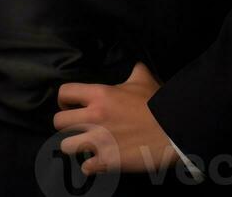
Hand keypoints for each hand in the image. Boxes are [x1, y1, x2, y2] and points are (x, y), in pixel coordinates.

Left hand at [53, 60, 179, 176]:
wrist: (172, 130)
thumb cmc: (156, 104)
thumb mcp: (142, 79)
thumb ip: (133, 69)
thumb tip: (135, 64)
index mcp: (99, 95)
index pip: (65, 92)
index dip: (64, 99)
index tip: (70, 105)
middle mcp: (94, 117)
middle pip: (59, 122)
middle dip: (66, 124)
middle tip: (76, 126)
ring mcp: (99, 141)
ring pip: (66, 146)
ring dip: (74, 146)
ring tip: (84, 145)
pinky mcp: (108, 161)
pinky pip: (85, 166)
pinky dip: (89, 165)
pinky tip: (97, 161)